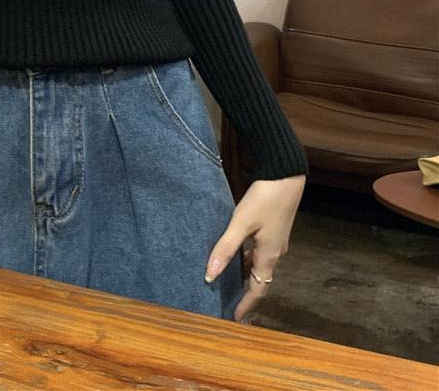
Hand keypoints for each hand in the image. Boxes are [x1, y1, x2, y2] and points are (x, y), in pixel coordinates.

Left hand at [205, 174, 304, 321]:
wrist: (285, 177)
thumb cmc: (263, 200)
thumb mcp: (240, 224)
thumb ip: (225, 248)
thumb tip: (210, 275)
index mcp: (269, 256)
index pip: (258, 290)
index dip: (246, 306)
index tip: (234, 318)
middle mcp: (276, 252)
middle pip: (260, 280)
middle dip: (245, 292)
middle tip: (227, 300)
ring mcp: (276, 241)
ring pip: (260, 265)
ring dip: (246, 274)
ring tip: (227, 279)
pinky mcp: (273, 229)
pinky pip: (260, 252)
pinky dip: (248, 259)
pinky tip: (236, 252)